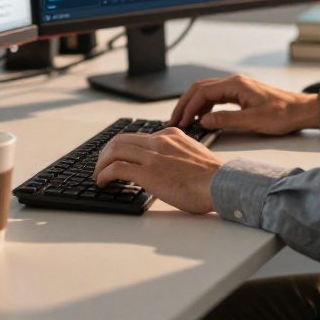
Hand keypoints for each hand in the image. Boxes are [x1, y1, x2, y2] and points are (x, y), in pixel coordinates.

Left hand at [93, 127, 221, 213]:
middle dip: (106, 154)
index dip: (122, 148)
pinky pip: (116, 168)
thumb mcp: (193, 155)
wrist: (222, 184)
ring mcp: (153, 155)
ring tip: (98, 176)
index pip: (137, 136)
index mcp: (171, 135)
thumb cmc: (212, 178)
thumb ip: (176, 155)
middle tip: (101, 166)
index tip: (117, 158)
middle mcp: (160, 141)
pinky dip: (104, 174)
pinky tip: (102, 183)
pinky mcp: (148, 172)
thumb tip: (166, 167)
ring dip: (101, 164)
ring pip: (114, 151)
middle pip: (120, 140)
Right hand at [170, 74, 319, 134]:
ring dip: (194, 106)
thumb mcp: (253, 121)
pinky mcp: (241, 94)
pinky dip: (205, 107)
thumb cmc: (283, 114)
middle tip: (175, 120)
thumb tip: (204, 122)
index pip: (202, 92)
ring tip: (185, 121)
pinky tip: (202, 119)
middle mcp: (234, 83)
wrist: (302, 110)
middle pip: (200, 89)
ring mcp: (237, 87)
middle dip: (185, 104)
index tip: (180, 121)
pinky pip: (216, 98)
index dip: (188, 107)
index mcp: (236, 85)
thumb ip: (226, 120)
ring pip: (207, 93)